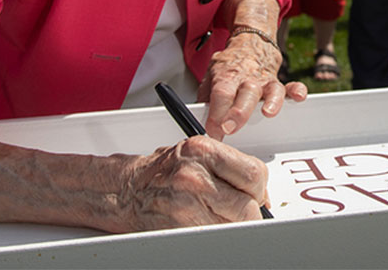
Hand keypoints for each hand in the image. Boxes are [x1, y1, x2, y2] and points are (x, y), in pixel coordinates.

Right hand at [116, 135, 270, 229]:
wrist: (127, 189)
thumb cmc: (163, 171)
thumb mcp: (196, 153)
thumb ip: (228, 165)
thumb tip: (259, 189)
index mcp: (203, 151)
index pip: (253, 174)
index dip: (259, 188)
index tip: (256, 194)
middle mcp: (195, 176)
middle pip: (248, 203)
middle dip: (250, 209)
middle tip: (241, 209)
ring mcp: (187, 204)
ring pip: (234, 224)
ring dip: (233, 224)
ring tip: (220, 216)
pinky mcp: (181, 227)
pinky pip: (215, 236)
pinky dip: (218, 234)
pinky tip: (208, 224)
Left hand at [200, 31, 305, 139]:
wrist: (251, 42)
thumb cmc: (230, 65)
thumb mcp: (210, 76)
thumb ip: (204, 98)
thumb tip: (196, 120)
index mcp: (227, 77)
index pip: (220, 94)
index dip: (215, 113)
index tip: (211, 132)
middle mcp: (247, 79)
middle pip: (245, 93)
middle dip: (238, 112)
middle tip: (229, 128)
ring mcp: (265, 81)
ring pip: (271, 90)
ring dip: (271, 102)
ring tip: (267, 113)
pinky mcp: (279, 83)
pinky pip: (291, 87)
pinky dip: (297, 91)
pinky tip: (299, 98)